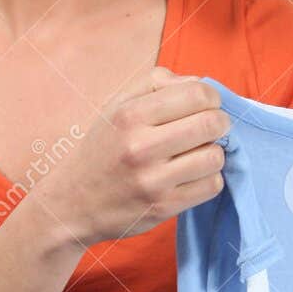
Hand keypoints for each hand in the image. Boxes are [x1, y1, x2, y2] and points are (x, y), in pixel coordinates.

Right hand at [42, 67, 229, 247]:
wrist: (72, 203)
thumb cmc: (102, 148)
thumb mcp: (116, 106)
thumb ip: (156, 84)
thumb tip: (200, 84)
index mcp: (130, 114)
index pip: (197, 93)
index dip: (211, 98)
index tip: (206, 105)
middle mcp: (140, 146)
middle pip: (212, 124)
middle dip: (220, 123)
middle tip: (211, 128)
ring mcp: (153, 180)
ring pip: (215, 157)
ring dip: (214, 153)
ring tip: (197, 153)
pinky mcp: (163, 207)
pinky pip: (211, 186)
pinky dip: (209, 179)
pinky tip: (192, 175)